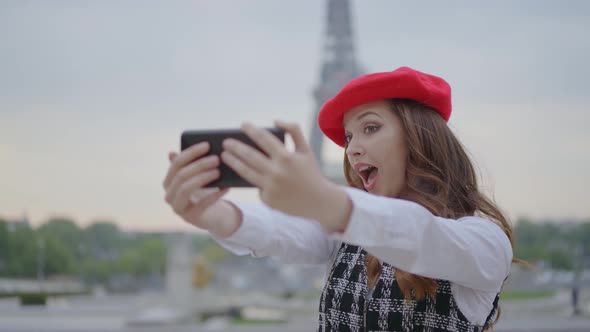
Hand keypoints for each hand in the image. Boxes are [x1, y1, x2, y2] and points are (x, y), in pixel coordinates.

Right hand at [163, 142, 229, 229]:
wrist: (213, 215)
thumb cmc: (205, 191)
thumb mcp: (199, 176)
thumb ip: (195, 163)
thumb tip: (200, 145)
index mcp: (168, 181)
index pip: (176, 163)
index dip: (191, 153)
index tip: (207, 145)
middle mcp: (169, 195)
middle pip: (181, 175)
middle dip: (199, 165)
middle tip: (217, 159)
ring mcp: (177, 207)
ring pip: (186, 188)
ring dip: (203, 178)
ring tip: (218, 172)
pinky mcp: (190, 218)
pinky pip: (202, 204)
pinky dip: (214, 195)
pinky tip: (226, 187)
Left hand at [220, 120, 350, 229]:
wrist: (319, 201)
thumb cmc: (310, 172)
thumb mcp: (306, 150)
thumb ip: (294, 130)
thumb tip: (275, 120)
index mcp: (286, 157)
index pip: (264, 139)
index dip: (252, 130)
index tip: (243, 125)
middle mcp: (277, 172)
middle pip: (250, 156)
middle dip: (235, 147)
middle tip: (225, 142)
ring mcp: (271, 187)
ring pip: (246, 172)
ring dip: (233, 162)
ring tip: (224, 156)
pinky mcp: (268, 200)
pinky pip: (256, 187)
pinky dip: (251, 180)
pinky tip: (243, 174)